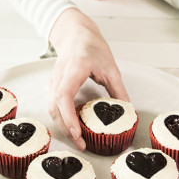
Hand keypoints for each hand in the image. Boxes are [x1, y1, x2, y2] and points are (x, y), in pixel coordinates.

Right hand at [48, 8, 129, 149]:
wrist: (75, 35)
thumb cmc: (91, 47)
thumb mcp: (111, 67)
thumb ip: (118, 90)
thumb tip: (126, 110)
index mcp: (74, 68)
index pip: (64, 96)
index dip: (69, 117)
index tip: (77, 132)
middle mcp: (59, 77)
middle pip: (55, 108)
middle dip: (67, 128)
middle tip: (81, 144)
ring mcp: (53, 82)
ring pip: (52, 109)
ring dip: (64, 127)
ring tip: (78, 140)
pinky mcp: (53, 87)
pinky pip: (54, 107)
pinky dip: (62, 119)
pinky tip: (73, 128)